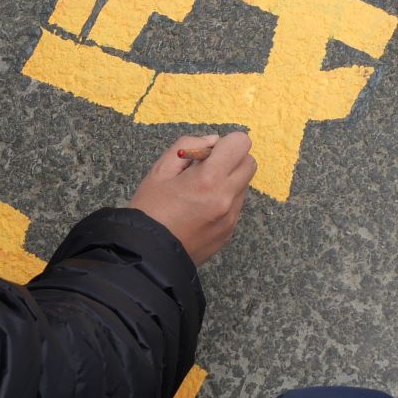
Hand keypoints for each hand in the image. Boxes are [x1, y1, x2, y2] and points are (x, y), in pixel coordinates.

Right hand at [127, 131, 254, 265]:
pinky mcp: (229, 232)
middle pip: (249, 163)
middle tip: (205, 169)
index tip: (207, 153)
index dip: (225, 143)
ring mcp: (231, 218)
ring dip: (228, 181)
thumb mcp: (160, 170)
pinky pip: (236, 206)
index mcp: (209, 179)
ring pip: (243, 185)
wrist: (147, 255)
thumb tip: (212, 141)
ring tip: (199, 192)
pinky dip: (224, 201)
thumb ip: (187, 146)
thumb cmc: (149, 210)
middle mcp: (227, 198)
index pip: (241, 144)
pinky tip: (200, 209)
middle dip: (231, 159)